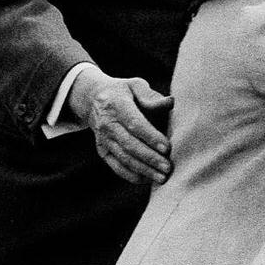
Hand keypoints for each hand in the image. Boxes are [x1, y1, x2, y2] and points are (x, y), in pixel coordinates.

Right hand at [68, 68, 173, 184]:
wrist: (93, 99)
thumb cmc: (123, 92)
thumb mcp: (135, 85)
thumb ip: (151, 95)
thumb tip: (170, 102)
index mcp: (116, 105)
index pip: (134, 123)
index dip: (150, 136)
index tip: (167, 148)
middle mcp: (107, 124)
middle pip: (129, 144)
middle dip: (149, 157)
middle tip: (167, 167)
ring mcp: (103, 139)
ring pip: (123, 158)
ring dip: (143, 169)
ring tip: (162, 178)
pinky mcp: (102, 151)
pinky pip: (116, 166)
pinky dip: (131, 175)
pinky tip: (147, 179)